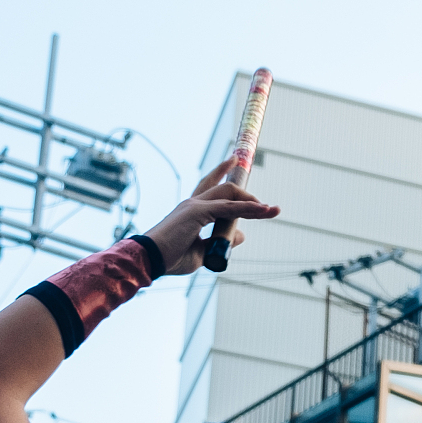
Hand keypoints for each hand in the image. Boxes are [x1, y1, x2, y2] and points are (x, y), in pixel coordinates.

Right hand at [140, 161, 280, 276]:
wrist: (150, 260)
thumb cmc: (170, 257)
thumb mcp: (203, 252)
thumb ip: (221, 242)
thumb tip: (240, 236)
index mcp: (191, 210)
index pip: (210, 186)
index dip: (223, 174)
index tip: (235, 163)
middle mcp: (193, 203)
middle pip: (224, 186)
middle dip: (246, 190)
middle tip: (267, 205)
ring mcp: (195, 205)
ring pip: (230, 194)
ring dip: (253, 202)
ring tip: (271, 210)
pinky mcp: (197, 212)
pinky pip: (229, 208)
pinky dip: (247, 209)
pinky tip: (262, 210)